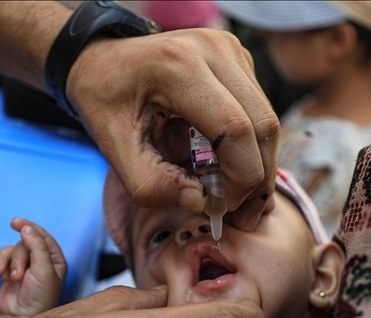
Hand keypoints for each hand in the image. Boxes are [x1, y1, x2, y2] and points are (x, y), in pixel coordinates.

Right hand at [0, 217, 65, 317]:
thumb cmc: (39, 297)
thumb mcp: (43, 270)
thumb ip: (37, 247)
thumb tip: (26, 228)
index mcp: (53, 259)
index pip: (41, 236)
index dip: (28, 227)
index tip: (14, 222)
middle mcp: (39, 261)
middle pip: (21, 244)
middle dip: (15, 258)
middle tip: (16, 276)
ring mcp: (23, 267)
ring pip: (8, 251)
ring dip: (2, 261)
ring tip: (1, 276)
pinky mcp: (8, 273)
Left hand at [67, 28, 278, 231]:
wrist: (102, 59)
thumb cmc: (105, 100)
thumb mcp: (112, 146)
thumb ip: (150, 183)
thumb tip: (201, 203)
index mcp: (178, 66)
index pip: (234, 129)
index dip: (240, 177)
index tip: (222, 207)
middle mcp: (213, 49)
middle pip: (263, 125)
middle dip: (256, 178)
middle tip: (240, 215)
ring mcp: (230, 50)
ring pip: (268, 120)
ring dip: (258, 165)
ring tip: (233, 196)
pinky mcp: (238, 59)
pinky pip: (260, 111)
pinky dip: (251, 147)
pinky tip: (228, 166)